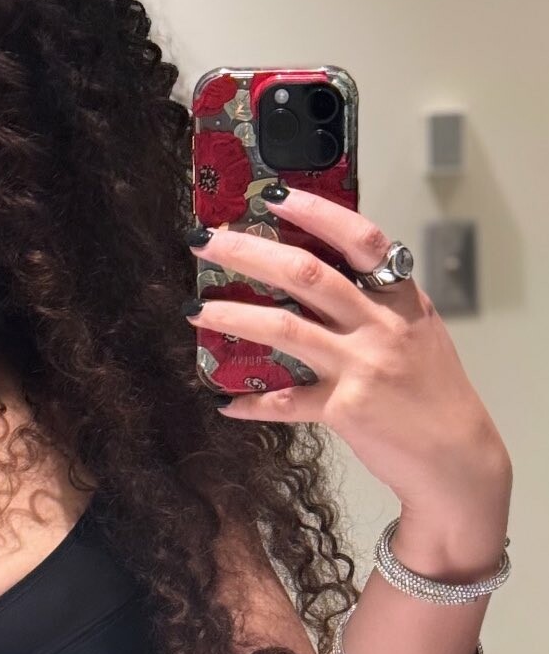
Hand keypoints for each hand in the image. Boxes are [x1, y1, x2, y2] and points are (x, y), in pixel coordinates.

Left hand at [185, 184, 511, 515]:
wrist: (458, 457)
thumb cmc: (433, 394)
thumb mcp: (417, 334)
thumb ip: (375, 306)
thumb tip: (317, 279)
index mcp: (400, 300)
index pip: (361, 239)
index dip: (316, 213)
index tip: (273, 196)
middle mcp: (381, 326)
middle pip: (307, 274)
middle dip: (249, 252)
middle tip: (206, 240)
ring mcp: (362, 366)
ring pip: (285, 328)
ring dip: (233, 315)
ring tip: (196, 309)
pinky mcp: (345, 408)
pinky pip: (285, 401)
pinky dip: (251, 402)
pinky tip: (224, 400)